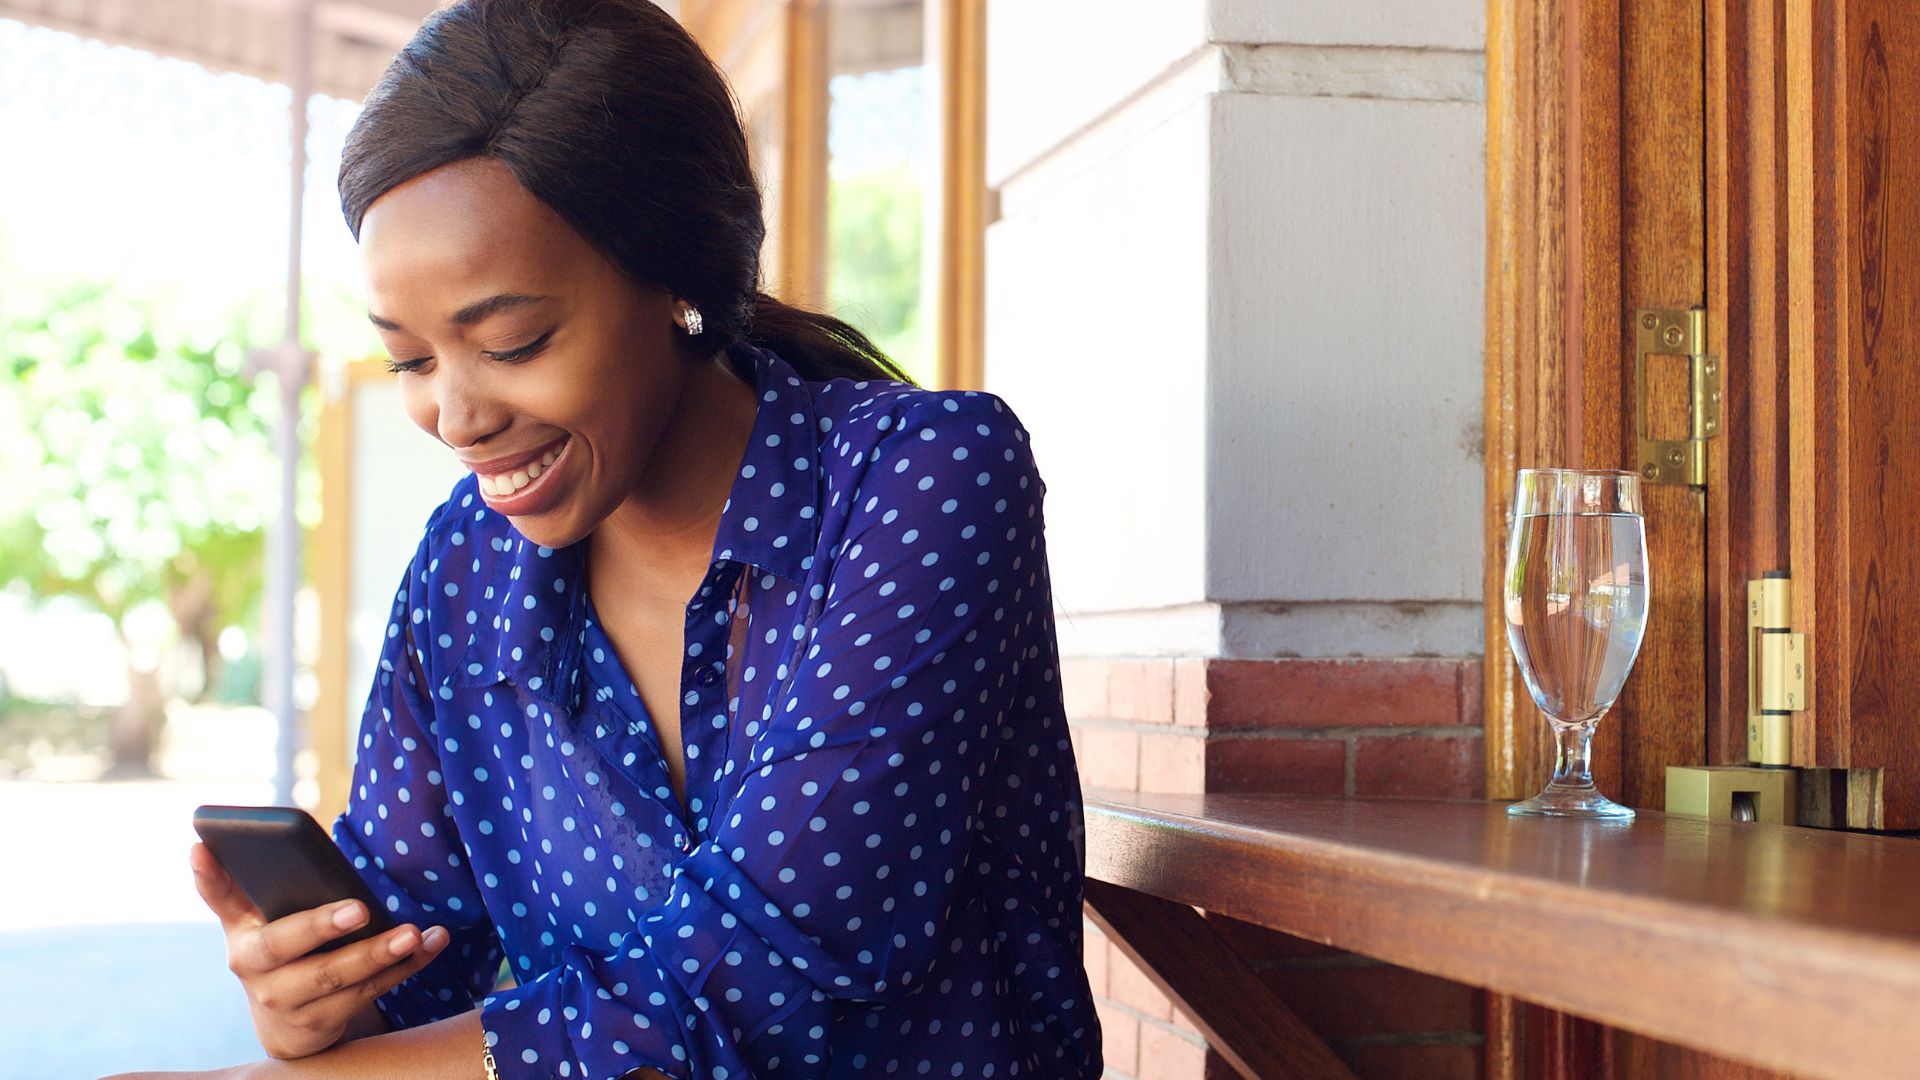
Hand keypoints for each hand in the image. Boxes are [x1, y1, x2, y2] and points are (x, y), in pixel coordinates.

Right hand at [191, 842, 450, 1058]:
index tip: (202, 846)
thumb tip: (207, 845)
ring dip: (380, 954)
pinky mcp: (325, 1022)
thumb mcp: (257, 922)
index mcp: (241, 935)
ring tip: (413, 933)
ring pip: (338, 978)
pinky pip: (371, 992)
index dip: (210, 877)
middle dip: (322, 926)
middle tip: (361, 908)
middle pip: (286, 946)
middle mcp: (257, 972)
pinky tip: (433, 942)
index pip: (220, 899)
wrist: (288, 1021)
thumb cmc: (281, 951)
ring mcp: (289, 1002)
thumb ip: (240, 886)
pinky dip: (407, 966)